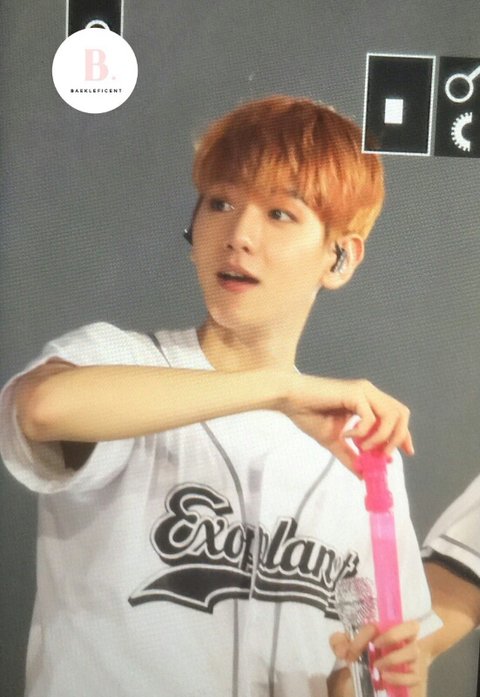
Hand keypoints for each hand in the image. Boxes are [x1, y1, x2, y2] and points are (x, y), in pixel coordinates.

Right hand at [282, 375, 413, 473]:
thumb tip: (363, 475)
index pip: (397, 415)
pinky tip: (346, 435)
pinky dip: (362, 432)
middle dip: (397, 437)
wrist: (290, 399)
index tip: (407, 453)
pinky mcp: (354, 393)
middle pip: (401, 413)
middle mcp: (369, 393)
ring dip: (381, 437)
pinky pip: (370, 417)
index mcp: (367, 401)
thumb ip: (350, 455)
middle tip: (383, 455)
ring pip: (391, 415)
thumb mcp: (333, 441)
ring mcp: (363, 391)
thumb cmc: (308, 414)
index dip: (405, 435)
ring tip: (364, 447)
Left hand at [330, 620, 422, 688]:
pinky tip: (385, 678)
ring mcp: (411, 657)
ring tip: (377, 666)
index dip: (369, 631)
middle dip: (393, 635)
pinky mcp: (414, 675)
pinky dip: (400, 678)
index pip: (387, 620)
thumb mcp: (346, 644)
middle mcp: (404, 638)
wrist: (370, 673)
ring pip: (413, 652)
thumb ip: (339, 642)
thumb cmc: (362, 652)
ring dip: (393, 659)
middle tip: (375, 646)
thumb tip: (342, 649)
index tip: (358, 645)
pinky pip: (414, 676)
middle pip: (412, 627)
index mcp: (389, 626)